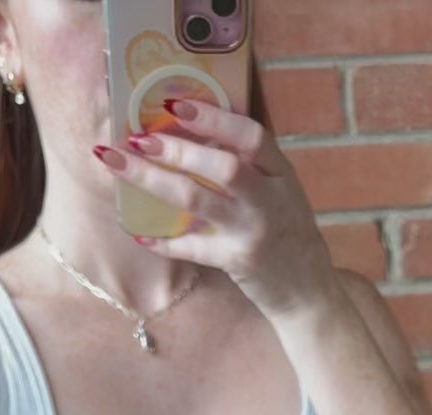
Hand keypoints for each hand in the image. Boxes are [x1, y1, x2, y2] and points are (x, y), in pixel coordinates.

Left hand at [95, 98, 337, 321]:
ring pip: (197, 200)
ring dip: (154, 180)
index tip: (175, 103)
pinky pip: (193, 248)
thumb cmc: (288, 235)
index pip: (250, 136)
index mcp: (281, 173)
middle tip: (139, 137)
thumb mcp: (281, 192)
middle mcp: (269, 199)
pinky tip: (139, 234)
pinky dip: (165, 241)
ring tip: (122, 165)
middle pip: (221, 166)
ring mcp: (253, 232)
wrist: (308, 293)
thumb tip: (196, 135)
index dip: (213, 118)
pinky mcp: (238, 261)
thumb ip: (251, 166)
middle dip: (176, 148)